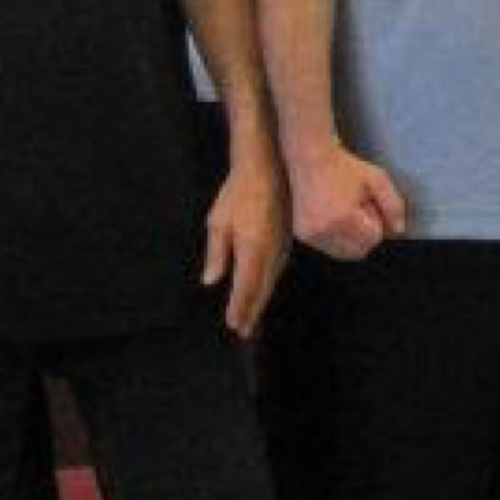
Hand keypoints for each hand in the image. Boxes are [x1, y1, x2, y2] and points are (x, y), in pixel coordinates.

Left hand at [204, 151, 288, 334]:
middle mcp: (271, 253)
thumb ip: (216, 253)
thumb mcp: (218, 222)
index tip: (233, 326)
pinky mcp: (288, 240)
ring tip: (253, 317)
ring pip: (272, 281)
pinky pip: (278, 270)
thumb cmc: (237, 193)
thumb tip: (211, 281)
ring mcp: (283, 246)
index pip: (245, 287)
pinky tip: (265, 288)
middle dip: (252, 311)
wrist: (268, 167)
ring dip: (262, 300)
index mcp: (252, 249)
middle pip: (262, 289)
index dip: (239, 308)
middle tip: (244, 332)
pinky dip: (270, 284)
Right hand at [288, 144, 406, 260]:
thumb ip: (393, 206)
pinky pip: (329, 248)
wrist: (310, 157)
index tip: (368, 204)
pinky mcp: (302, 235)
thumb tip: (399, 231)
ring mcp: (310, 235)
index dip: (377, 221)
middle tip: (359, 210)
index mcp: (343, 218)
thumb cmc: (346, 167)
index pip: (373, 238)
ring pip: (344, 254)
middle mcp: (324, 231)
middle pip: (360, 251)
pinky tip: (334, 218)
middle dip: (366, 235)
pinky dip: (337, 239)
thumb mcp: (377, 179)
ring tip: (346, 214)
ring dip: (352, 240)